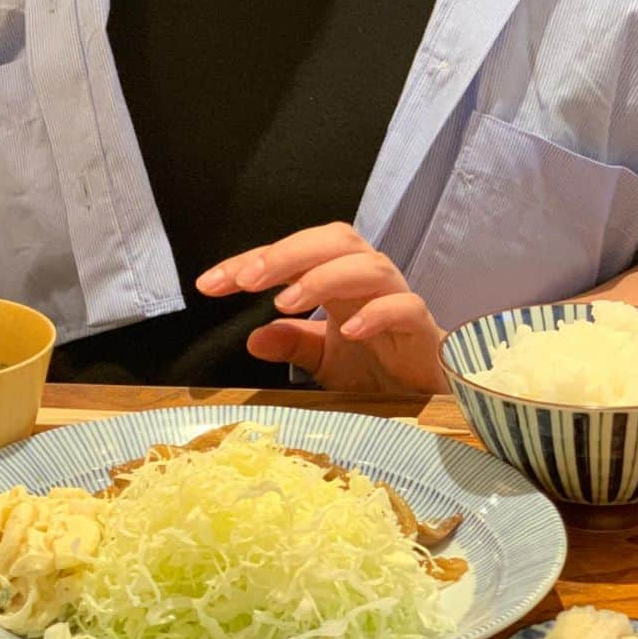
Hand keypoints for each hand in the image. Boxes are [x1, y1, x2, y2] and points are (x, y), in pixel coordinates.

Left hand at [197, 223, 446, 394]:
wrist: (429, 397)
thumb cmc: (378, 367)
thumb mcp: (323, 359)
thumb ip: (293, 343)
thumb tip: (253, 339)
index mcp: (339, 276)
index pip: (293, 255)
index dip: (250, 263)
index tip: (208, 284)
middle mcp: (368, 277)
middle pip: (333, 241)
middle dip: (286, 255)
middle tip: (246, 280)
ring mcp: (399, 298)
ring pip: (368, 265)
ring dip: (323, 278)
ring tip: (285, 301)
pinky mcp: (425, 328)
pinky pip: (405, 307)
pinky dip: (377, 313)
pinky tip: (349, 331)